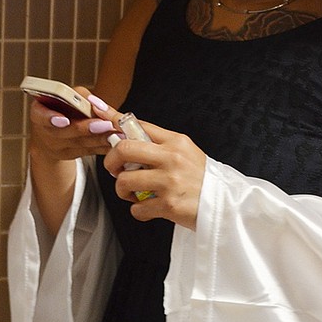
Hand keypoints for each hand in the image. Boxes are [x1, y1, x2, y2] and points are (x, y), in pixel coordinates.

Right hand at [28, 87, 119, 162]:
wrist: (52, 132)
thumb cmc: (59, 108)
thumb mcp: (64, 97)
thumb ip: (79, 97)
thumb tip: (96, 103)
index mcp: (39, 113)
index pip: (40, 116)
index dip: (51, 118)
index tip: (64, 120)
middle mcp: (46, 132)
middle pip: (66, 132)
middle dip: (85, 128)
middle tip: (103, 124)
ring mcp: (58, 147)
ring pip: (81, 144)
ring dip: (100, 138)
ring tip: (115, 132)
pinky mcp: (73, 155)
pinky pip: (90, 151)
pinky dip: (103, 146)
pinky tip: (115, 142)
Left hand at [90, 100, 205, 229]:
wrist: (224, 205)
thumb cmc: (202, 179)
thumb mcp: (186, 152)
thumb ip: (160, 145)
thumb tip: (128, 137)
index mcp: (175, 142)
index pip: (138, 124)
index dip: (113, 119)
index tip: (97, 110)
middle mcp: (171, 158)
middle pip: (124, 149)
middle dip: (111, 161)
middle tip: (115, 170)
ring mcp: (169, 181)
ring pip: (124, 181)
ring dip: (123, 191)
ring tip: (134, 194)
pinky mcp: (168, 205)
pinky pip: (136, 208)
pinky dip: (138, 211)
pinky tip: (149, 208)